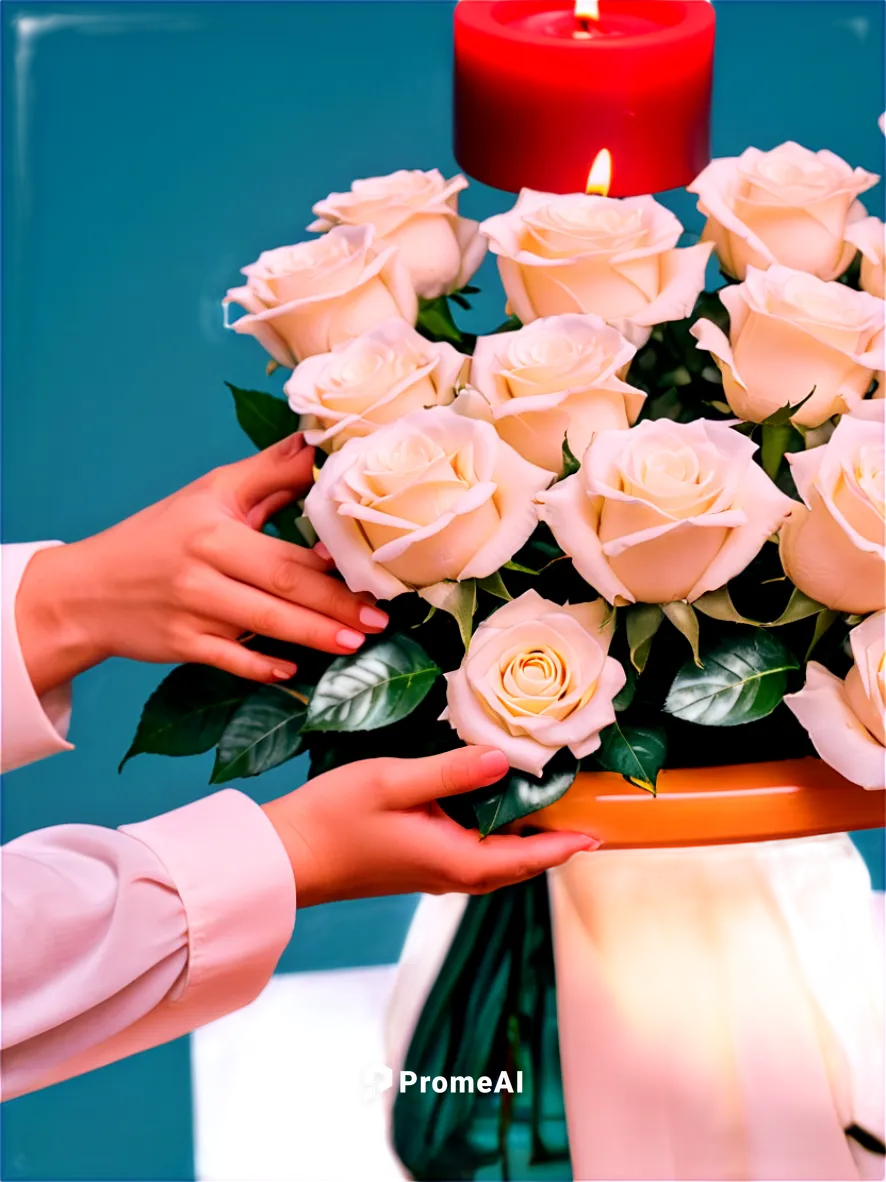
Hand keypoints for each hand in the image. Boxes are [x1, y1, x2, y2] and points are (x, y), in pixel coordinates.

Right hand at [16, 434, 388, 695]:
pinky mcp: (181, 646)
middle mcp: (203, 571)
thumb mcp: (210, 494)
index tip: (372, 574)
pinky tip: (293, 672)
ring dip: (311, 637)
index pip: (284, 550)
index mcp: (215, 530)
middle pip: (280, 590)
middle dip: (334, 607)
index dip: (330, 566)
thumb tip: (316, 444)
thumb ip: (267, 473)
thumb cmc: (159, 537)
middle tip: (380, 621)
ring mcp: (191, 613)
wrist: (88, 590)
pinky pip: (228, 661)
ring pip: (261, 628)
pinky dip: (260, 669)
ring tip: (356, 644)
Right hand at [262, 747, 598, 905]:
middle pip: (514, 867)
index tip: (597, 836)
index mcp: (452, 858)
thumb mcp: (393, 782)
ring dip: (524, 848)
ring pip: (492, 866)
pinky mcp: (414, 867)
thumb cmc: (334, 818)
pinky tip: (491, 819)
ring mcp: (429, 874)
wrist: (286, 857)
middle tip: (584, 824)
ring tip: (550, 820)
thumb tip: (504, 759)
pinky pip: (470, 860)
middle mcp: (447, 874)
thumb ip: (451, 772)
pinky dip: (494, 844)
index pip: (523, 858)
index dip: (562, 847)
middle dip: (551, 849)